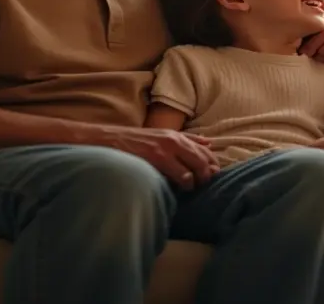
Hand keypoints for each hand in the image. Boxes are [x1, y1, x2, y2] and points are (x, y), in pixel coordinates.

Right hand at [99, 126, 218, 190]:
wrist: (111, 139)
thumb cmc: (137, 141)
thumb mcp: (163, 135)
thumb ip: (187, 139)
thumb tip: (209, 143)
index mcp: (178, 136)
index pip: (205, 151)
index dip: (212, 165)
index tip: (211, 176)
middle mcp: (175, 140)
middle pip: (204, 161)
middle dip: (207, 176)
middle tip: (201, 185)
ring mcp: (167, 149)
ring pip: (195, 169)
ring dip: (195, 182)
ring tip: (188, 188)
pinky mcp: (158, 159)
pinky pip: (181, 175)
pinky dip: (184, 184)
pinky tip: (178, 188)